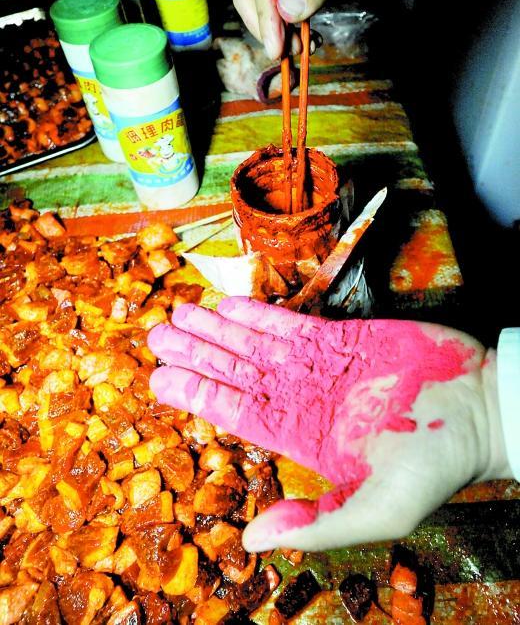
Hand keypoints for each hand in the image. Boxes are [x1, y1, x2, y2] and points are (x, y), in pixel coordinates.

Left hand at [148, 298, 510, 551]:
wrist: (480, 412)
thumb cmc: (435, 465)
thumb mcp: (377, 510)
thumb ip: (315, 525)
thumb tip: (250, 540)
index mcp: (300, 436)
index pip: (235, 413)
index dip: (197, 394)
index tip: (161, 379)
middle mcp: (301, 398)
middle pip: (235, 372)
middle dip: (196, 353)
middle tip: (157, 337)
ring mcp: (319, 364)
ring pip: (254, 343)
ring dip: (217, 328)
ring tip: (180, 314)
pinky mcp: (342, 337)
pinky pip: (290, 322)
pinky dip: (257, 313)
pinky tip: (228, 304)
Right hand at [234, 0, 440, 57]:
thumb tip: (287, 9)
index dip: (266, 14)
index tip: (276, 47)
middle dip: (267, 25)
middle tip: (289, 51)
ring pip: (266, 3)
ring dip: (279, 32)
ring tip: (303, 48)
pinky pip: (287, 11)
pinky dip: (292, 30)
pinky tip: (309, 40)